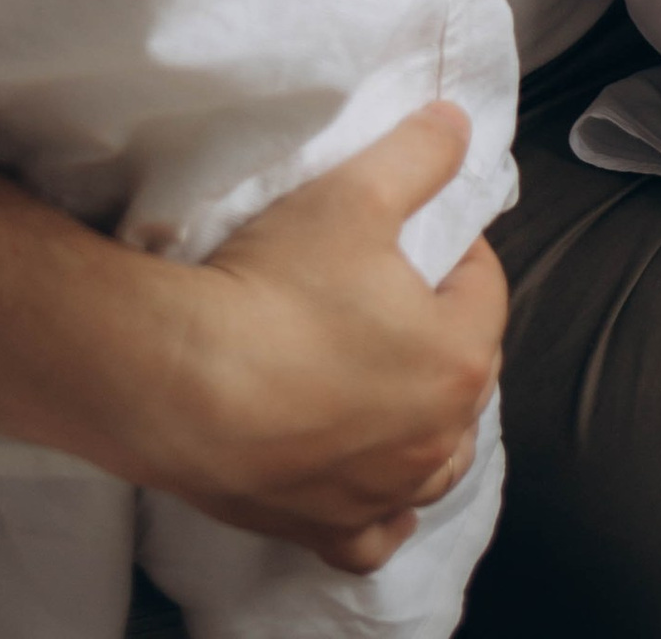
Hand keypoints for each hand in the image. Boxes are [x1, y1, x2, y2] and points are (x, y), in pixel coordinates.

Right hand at [155, 105, 504, 567]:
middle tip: (397, 294)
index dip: (456, 248)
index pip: (483, 287)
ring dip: (429, 425)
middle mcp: (433, 440)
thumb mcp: (355, 191)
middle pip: (466, 373)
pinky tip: (369, 485)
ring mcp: (379, 493)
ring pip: (436, 464)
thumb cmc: (273, 287)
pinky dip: (381, 512)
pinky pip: (374, 534)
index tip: (418, 230)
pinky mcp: (322, 528)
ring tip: (395, 385)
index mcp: (457, 358)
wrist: (178, 380)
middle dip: (445, 330)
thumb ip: (420, 153)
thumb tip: (459, 126)